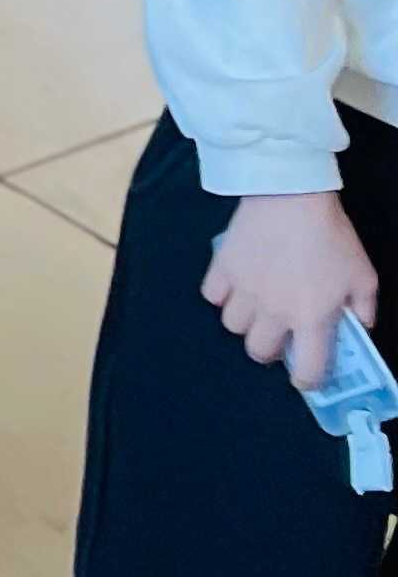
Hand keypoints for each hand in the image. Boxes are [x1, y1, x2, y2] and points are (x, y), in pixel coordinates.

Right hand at [207, 189, 379, 390]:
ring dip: (246, 322)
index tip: (308, 376)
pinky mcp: (222, 267)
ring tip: (257, 307)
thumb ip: (364, 310)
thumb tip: (357, 327)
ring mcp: (243, 290)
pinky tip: (236, 285)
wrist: (291, 196)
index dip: (308, 381)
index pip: (307, 370)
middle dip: (269, 350)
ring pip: (232, 326)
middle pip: (258, 351)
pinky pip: (213, 295)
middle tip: (280, 335)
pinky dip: (222, 296)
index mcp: (312, 318)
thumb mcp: (364, 277)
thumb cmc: (332, 237)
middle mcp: (274, 312)